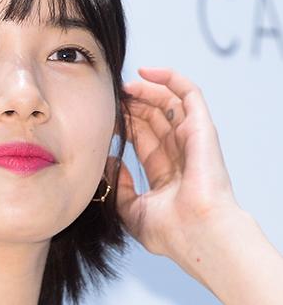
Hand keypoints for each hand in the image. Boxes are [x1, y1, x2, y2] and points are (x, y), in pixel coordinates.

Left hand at [110, 67, 239, 258]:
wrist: (195, 232)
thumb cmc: (169, 231)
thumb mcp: (130, 209)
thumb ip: (117, 186)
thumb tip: (106, 163)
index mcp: (167, 174)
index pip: (143, 139)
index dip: (124, 125)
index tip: (102, 118)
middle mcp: (181, 155)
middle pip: (153, 119)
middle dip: (130, 105)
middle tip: (108, 97)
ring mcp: (192, 140)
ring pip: (167, 103)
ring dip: (144, 90)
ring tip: (121, 86)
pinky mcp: (201, 128)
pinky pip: (188, 93)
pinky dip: (169, 78)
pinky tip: (145, 72)